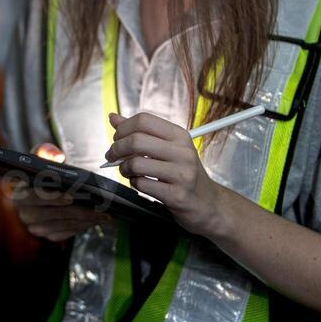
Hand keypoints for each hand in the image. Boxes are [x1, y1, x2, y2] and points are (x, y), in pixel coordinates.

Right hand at [10, 148, 112, 241]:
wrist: (41, 194)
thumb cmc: (43, 176)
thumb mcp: (41, 160)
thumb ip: (45, 151)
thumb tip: (56, 155)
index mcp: (20, 193)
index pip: (34, 196)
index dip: (53, 197)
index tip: (71, 196)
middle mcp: (25, 213)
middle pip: (55, 213)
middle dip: (80, 210)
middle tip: (100, 207)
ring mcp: (36, 227)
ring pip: (64, 224)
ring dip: (86, 219)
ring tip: (106, 213)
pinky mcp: (48, 235)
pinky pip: (68, 232)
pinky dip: (83, 226)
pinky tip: (97, 219)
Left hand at [105, 112, 228, 237]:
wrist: (208, 203)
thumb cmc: (183, 173)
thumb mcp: (168, 148)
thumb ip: (141, 132)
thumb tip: (113, 118)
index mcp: (180, 135)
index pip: (144, 120)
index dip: (123, 128)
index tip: (117, 138)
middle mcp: (183, 152)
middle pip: (136, 140)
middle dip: (116, 149)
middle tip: (112, 156)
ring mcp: (182, 174)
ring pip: (136, 163)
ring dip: (124, 169)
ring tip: (128, 171)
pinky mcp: (177, 196)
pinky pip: (141, 185)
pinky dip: (134, 184)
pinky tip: (141, 183)